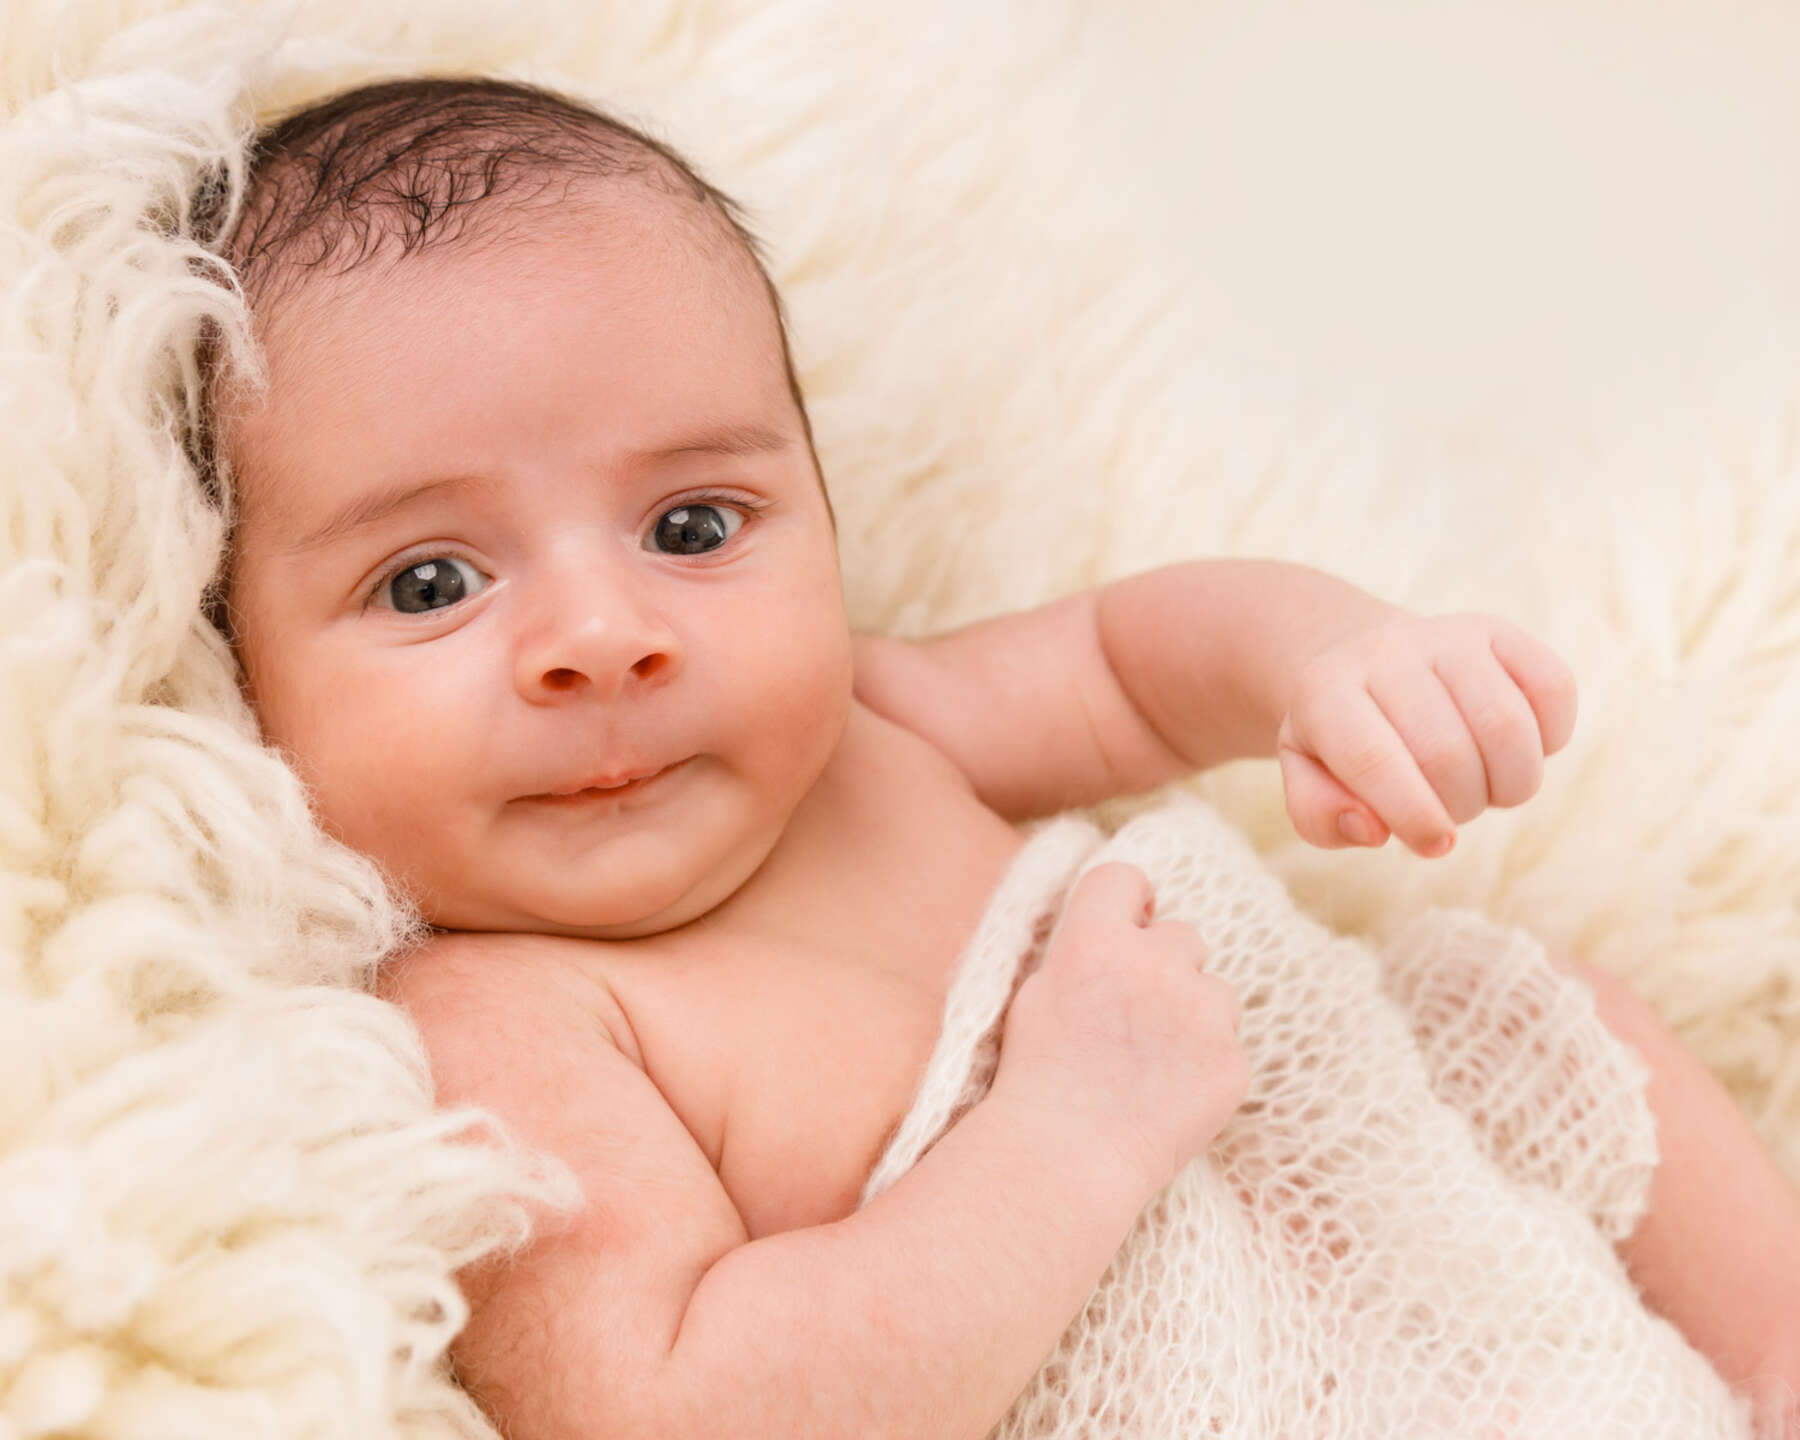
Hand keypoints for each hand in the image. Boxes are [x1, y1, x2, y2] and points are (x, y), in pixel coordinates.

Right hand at [993, 862, 1247, 1196]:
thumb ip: (1081, 950)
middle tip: (1136, 1017)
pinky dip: (1206, 1067)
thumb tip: (1117, 924)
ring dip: (1194, 1014)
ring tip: (1153, 1065)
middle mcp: (1154, 962)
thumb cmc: (1035, 1081)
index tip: (1128, 929)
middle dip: (1165, 966)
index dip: (1128, 902)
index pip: (1125, 878)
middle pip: (1182, 935)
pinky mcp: (1231, 1062)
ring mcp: (1201, 1011)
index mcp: (1095, 939)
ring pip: (1215, 991)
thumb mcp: (1035, 994)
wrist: (1063, 1157)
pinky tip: (1170, 1098)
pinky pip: (1228, 1047)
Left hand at [1274, 612, 1576, 856]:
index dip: (1413, 815)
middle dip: (1460, 806)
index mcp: (1324, 690)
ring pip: (1506, 725)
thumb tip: (1372, 828)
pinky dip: (1550, 739)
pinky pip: (1553, 688)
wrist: (1362, 662)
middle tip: (1450, 811)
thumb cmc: (1337, 741)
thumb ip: (1321, 815)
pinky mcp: (1500, 631)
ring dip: (1510, 783)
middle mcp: (1385, 651)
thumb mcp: (1305, 780)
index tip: (1435, 844)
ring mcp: (1446, 635)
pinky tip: (1516, 750)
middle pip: (1447, 752)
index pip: (1373, 760)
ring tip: (1483, 787)